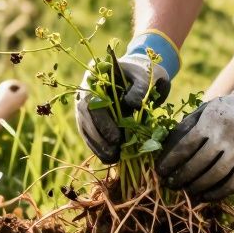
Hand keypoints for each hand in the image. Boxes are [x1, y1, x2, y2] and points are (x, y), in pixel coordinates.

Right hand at [75, 30, 179, 163]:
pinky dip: (98, 146)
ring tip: (113, 158)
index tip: (116, 138)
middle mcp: (86, 89)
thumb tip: (131, 103)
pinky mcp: (90, 117)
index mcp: (96, 74)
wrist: (140, 74)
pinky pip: (89, 133)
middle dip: (98, 137)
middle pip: (85, 117)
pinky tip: (109, 157)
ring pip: (85, 127)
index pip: (92, 100)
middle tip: (114, 153)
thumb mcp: (148, 75)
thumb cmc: (145, 74)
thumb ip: (142, 86)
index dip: (102, 122)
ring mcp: (86, 103)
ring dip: (97, 145)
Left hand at [158, 61, 233, 201]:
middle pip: (198, 163)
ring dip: (196, 187)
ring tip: (187, 191)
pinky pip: (231, 185)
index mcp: (212, 120)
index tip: (160, 171)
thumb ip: (189, 124)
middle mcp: (227, 136)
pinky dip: (216, 194)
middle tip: (171, 184)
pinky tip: (205, 196)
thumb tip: (165, 145)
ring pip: (214, 176)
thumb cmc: (229, 113)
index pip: (186, 145)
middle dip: (181, 177)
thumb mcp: (209, 109)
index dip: (171, 161)